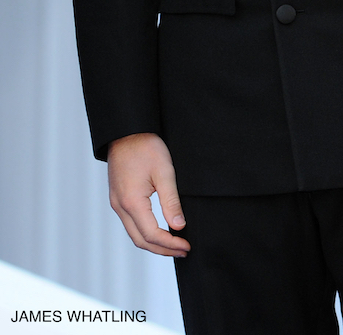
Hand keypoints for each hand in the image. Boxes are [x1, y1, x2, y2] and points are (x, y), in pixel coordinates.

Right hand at [107, 132, 190, 257]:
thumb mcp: (164, 172)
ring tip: (174, 245)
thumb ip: (171, 201)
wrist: (126, 132)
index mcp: (131, 202)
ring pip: (134, 234)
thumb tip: (179, 226)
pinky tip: (159, 231)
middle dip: (162, 249)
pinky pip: (130, 223)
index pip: (151, 234)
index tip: (186, 245)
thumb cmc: (145, 147)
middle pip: (140, 240)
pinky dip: (145, 232)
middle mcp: (120, 207)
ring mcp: (116, 204)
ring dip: (153, 243)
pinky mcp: (117, 199)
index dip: (170, 244)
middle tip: (183, 250)